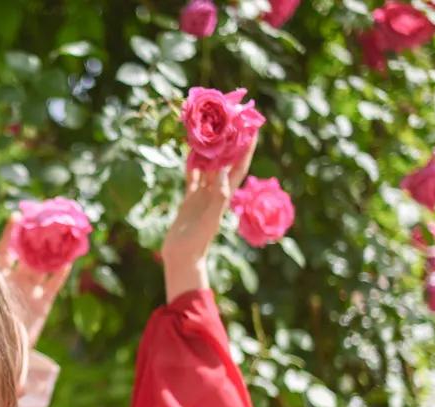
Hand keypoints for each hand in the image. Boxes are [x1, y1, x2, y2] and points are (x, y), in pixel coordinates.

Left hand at [0, 215, 71, 347]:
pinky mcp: (43, 304)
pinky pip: (54, 285)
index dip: (9, 236)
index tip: (15, 217)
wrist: (5, 355)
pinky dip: (61, 273)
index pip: (4, 253)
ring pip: (42, 266)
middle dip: (34, 236)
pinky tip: (70, 259)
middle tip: (42, 216)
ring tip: (61, 231)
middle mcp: (14, 283)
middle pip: (26, 254)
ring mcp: (29, 292)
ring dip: (51, 251)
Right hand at [161, 140, 255, 300]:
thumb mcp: (210, 217)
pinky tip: (191, 150)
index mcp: (225, 195)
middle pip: (225, 162)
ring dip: (210, 150)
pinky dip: (192, 163)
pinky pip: (192, 176)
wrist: (182, 256)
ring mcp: (203, 195)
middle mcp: (217, 192)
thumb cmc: (198, 241)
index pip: (240, 166)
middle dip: (229, 142)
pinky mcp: (189, 199)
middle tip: (230, 122)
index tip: (252, 127)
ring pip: (208, 166)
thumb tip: (225, 170)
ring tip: (209, 131)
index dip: (247, 147)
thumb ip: (218, 195)